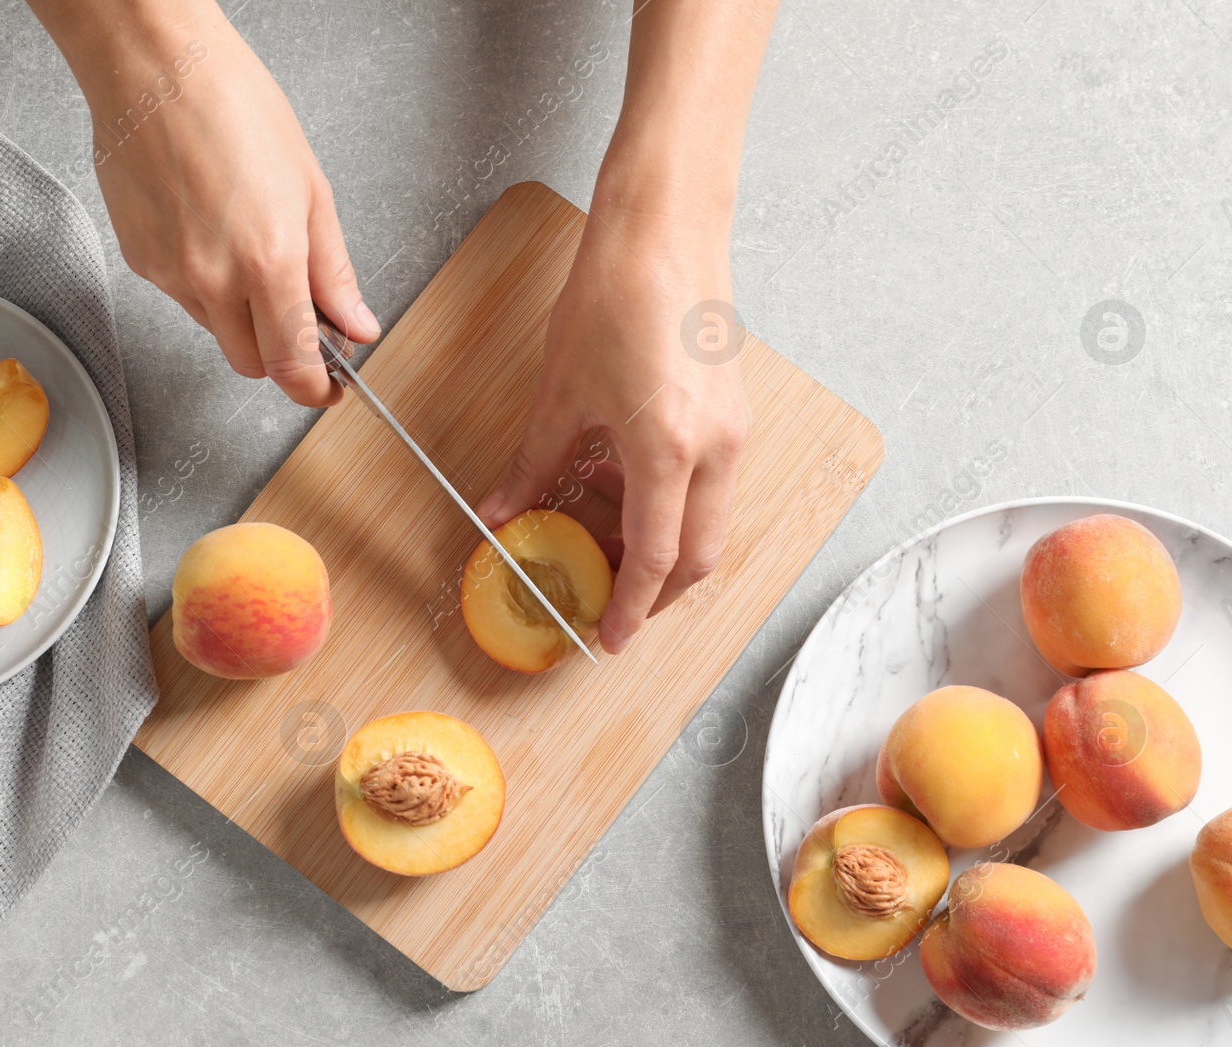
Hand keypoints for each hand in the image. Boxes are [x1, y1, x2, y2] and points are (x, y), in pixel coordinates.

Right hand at [65, 4, 379, 403]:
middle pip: (253, 363)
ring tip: (250, 248)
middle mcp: (214, 279)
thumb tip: (357, 323)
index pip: (293, 367)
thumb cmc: (235, 106)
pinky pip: (183, 298)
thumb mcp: (311, 189)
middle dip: (281, 353)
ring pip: (216, 331)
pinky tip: (210, 231)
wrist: (154, 66)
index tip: (329, 387)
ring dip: (242, 316)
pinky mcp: (139, 262)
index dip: (315, 389)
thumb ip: (334, 270)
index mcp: (268, 262)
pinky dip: (205, 284)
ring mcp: (170, 275)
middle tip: (300, 316)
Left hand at [476, 192, 749, 653]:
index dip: (631, 607)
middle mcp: (715, 448)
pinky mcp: (733, 409)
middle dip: (655, 592)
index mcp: (670, 450)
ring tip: (597, 526)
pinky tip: (617, 472)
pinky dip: (670, 498)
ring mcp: (733, 428)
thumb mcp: (559, 390)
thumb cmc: (614, 292)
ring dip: (661, 541)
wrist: (665, 225)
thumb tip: (498, 512)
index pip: (655, 559)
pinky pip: (709, 479)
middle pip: (698, 556)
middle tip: (610, 602)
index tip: (609, 637)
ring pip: (708, 519)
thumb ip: (532, 463)